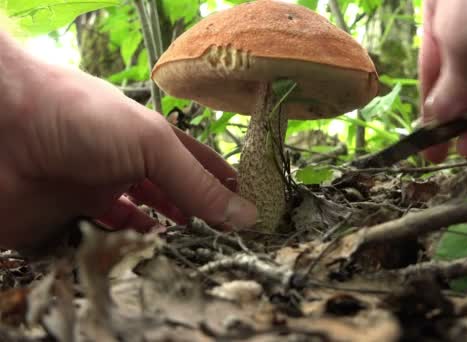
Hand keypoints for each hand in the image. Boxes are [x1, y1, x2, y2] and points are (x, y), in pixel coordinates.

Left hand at [0, 31, 256, 249]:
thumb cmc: (82, 116)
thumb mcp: (151, 143)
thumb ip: (195, 183)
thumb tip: (244, 215)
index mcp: (150, 138)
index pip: (197, 163)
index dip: (222, 183)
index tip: (249, 211)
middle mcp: (127, 163)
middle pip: (171, 194)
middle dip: (197, 215)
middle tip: (224, 240)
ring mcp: (98, 190)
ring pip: (140, 221)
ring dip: (162, 236)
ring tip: (188, 252)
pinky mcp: (68, 218)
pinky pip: (104, 240)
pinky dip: (124, 250)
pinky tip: (142, 257)